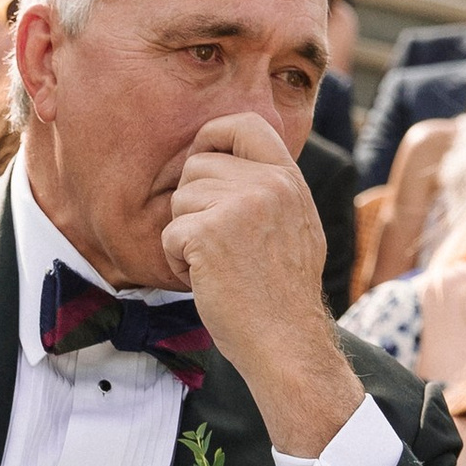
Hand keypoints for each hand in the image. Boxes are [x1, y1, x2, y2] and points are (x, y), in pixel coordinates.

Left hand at [159, 116, 356, 454]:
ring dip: (185, 235)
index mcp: (288, 179)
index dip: (212, 136)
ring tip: (216, 265)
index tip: (203, 162)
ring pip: (180, 200)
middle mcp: (267, 184)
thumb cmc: (284, 295)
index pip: (243, 124)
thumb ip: (269, 191)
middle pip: (197, 165)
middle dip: (193, 204)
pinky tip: (206, 280)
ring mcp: (238, 206)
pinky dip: (177, 261)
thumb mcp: (296, 227)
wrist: (287, 342)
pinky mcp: (208, 233)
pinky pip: (169, 234)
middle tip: (215, 244)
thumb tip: (228, 164)